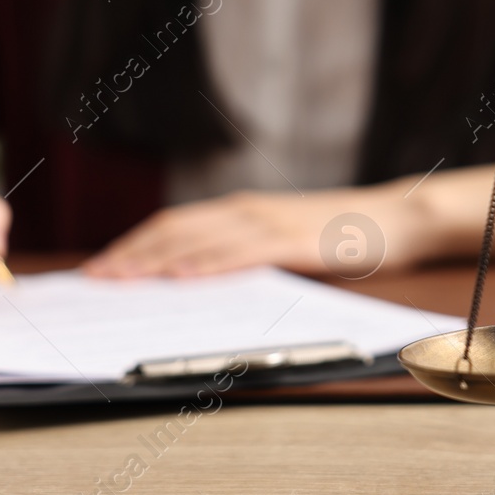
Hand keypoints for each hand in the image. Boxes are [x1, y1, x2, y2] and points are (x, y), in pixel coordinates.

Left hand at [81, 185, 429, 279]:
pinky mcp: (294, 240)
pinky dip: (208, 264)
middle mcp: (248, 210)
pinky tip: (183, 276)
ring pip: (200, 239)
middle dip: (132, 253)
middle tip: (95, 277)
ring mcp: (270, 222)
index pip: (175, 225)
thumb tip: (200, 284)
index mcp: (244, 211)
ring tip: (122, 278)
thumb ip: (248, 256)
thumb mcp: (287, 242)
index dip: (135, 244)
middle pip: (176, 229)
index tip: (101, 266)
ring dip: (156, 259)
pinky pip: (241, 252)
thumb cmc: (346, 236)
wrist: (399, 218)